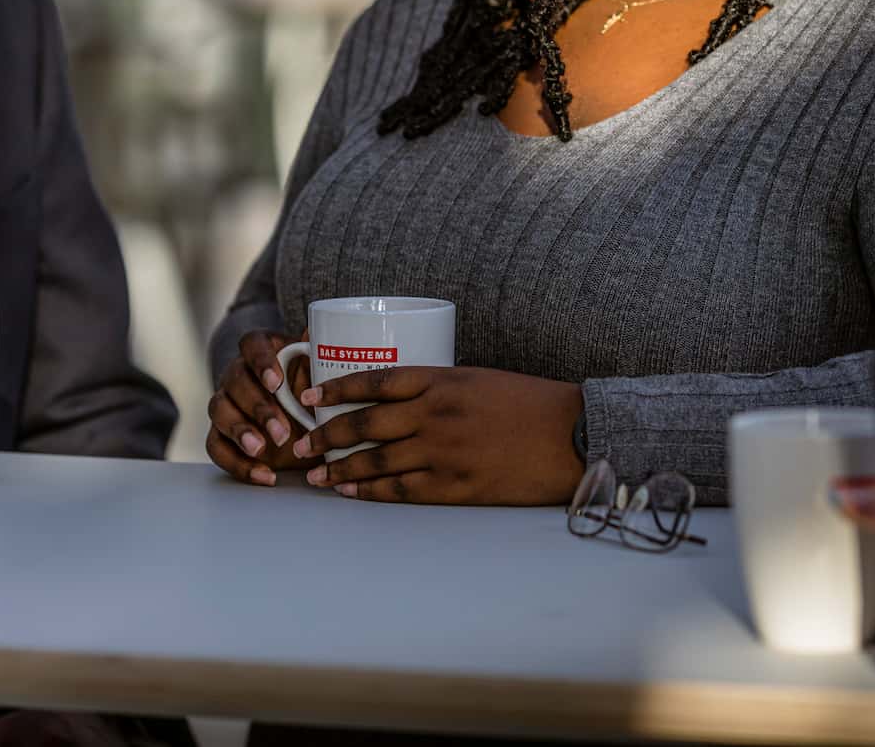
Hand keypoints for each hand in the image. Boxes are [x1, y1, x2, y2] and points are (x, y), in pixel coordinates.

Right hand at [205, 330, 316, 485]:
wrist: (303, 417)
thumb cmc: (311, 388)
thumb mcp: (319, 374)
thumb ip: (318, 357)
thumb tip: (318, 336)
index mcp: (263, 351)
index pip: (252, 344)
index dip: (260, 361)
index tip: (276, 382)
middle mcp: (238, 374)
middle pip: (235, 381)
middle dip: (257, 407)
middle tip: (281, 430)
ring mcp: (225, 403)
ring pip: (220, 411)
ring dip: (240, 432)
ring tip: (261, 449)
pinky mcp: (221, 435)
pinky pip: (216, 447)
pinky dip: (237, 464)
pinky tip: (264, 475)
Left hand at [289, 366, 584, 505]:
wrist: (573, 436)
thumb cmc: (531, 403)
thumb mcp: (480, 381)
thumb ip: (440, 389)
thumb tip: (405, 402)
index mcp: (443, 381)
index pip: (376, 381)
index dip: (338, 390)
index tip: (312, 397)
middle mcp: (436, 415)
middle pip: (366, 425)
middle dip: (327, 436)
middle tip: (301, 445)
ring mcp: (444, 452)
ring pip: (377, 460)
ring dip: (341, 469)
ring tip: (317, 476)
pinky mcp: (456, 486)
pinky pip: (401, 490)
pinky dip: (371, 492)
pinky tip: (352, 493)